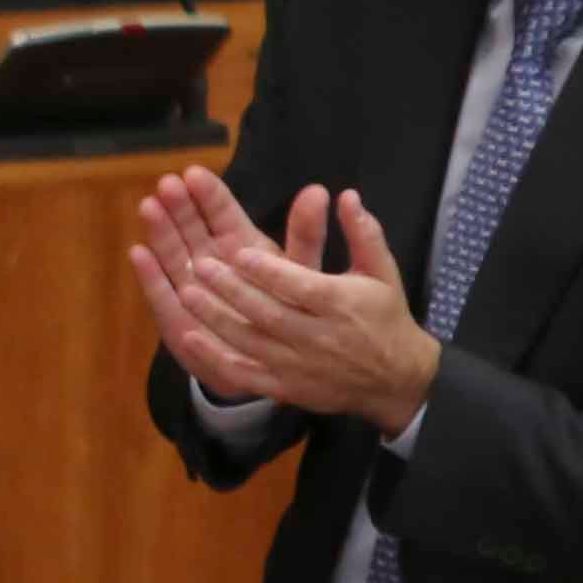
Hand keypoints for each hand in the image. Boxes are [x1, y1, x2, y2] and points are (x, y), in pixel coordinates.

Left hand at [127, 168, 441, 428]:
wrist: (395, 378)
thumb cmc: (384, 315)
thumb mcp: (381, 272)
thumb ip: (363, 233)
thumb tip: (347, 195)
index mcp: (341, 305)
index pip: (300, 287)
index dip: (268, 271)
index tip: (237, 251)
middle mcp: (319, 337)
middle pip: (269, 314)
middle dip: (232, 290)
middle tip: (199, 264)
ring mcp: (300, 366)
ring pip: (251, 343)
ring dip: (216, 319)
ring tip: (186, 292)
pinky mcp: (287, 387)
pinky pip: (247, 375)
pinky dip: (217, 358)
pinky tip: (190, 337)